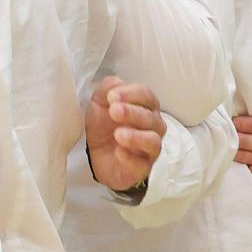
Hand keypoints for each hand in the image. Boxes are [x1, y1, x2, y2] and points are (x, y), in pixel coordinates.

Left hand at [83, 76, 165, 192]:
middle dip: (132, 112)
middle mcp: (153, 126)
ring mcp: (149, 148)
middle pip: (150, 117)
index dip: (131, 94)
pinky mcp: (142, 167)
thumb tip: (116, 84)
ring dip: (135, 136)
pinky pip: (142, 164)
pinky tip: (119, 152)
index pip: (146, 95)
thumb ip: (106, 89)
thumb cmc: (105, 126)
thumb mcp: (99, 104)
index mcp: (144, 107)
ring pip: (152, 141)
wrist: (98, 155)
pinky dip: (131, 157)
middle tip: (114, 110)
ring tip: (118, 134)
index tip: (112, 96)